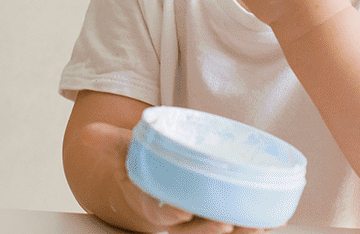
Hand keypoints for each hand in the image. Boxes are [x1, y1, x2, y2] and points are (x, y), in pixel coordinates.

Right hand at [78, 120, 267, 233]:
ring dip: (237, 231)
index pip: (155, 214)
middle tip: (228, 222)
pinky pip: (232, 226)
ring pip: (214, 232)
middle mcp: (170, 221)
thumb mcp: (118, 153)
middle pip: (191, 231)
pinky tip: (270, 219)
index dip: (168, 214)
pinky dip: (250, 224)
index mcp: (146, 205)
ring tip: (257, 223)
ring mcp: (191, 223)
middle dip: (209, 228)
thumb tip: (89, 135)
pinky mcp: (210, 218)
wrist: (138, 186)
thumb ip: (107, 143)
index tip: (181, 210)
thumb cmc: (132, 168)